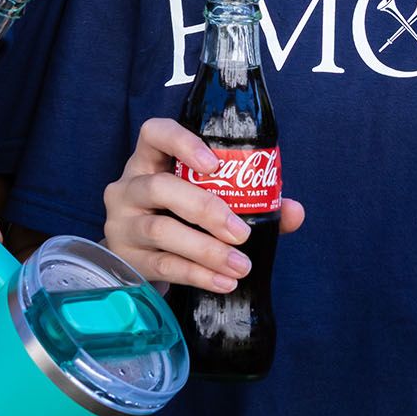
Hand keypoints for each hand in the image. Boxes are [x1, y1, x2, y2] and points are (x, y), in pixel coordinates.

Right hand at [101, 118, 304, 293]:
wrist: (138, 258)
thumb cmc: (178, 217)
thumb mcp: (204, 199)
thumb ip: (249, 200)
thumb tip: (294, 211)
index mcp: (148, 160)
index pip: (154, 133)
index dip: (182, 142)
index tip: (214, 164)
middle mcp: (128, 187)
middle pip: (160, 187)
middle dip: (206, 209)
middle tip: (241, 231)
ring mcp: (122, 223)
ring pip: (160, 230)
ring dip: (207, 249)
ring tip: (241, 265)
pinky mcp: (126, 258)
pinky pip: (163, 265)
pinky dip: (198, 274)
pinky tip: (224, 282)